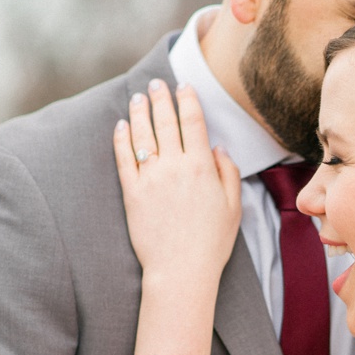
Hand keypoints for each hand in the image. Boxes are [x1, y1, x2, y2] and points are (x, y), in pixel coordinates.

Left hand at [114, 78, 241, 283]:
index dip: (188, 99)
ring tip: (137, 97)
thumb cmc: (211, 242)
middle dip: (161, 98)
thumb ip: (228, 172)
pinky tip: (121, 126)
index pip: (193, 121)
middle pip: (165, 122)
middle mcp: (175, 167)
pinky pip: (124, 160)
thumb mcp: (234, 206)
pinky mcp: (132, 194)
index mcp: (203, 166)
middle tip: (155, 83)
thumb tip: (219, 147)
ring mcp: (151, 179)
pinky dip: (121, 139)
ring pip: (143, 135)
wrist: (181, 270)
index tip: (183, 85)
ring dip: (139, 112)